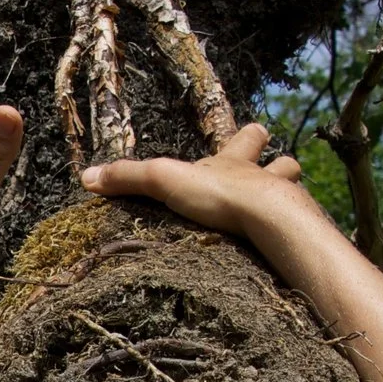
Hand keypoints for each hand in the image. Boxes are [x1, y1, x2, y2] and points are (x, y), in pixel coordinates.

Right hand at [78, 123, 320, 239]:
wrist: (266, 219)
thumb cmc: (218, 195)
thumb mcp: (164, 180)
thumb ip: (129, 178)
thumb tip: (86, 176)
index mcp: (236, 163)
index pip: (247, 140)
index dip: (250, 137)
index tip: (257, 130)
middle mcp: (266, 179)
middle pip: (283, 165)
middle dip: (281, 167)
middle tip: (280, 171)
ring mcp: (285, 205)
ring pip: (296, 195)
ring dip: (292, 199)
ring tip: (285, 214)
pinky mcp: (292, 236)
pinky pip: (295, 234)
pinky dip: (291, 239)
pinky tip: (285, 251)